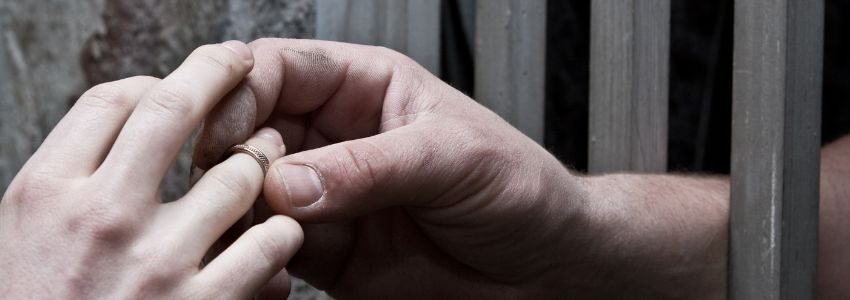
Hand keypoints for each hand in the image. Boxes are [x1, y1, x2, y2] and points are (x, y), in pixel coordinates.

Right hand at [0, 41, 301, 298]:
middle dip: (215, 73)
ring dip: (262, 161)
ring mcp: (156, 263)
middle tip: (241, 64)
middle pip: (171, 111)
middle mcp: (100, 217)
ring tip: (272, 161)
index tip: (176, 87)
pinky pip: (270, 243)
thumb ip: (70, 189)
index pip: (109, 102)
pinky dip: (281, 233)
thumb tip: (126, 135)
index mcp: (45, 195)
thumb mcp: (21, 243)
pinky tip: (277, 237)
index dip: (153, 85)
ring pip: (237, 174)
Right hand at [192, 39, 586, 297]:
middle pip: (251, 130)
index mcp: (367, 88)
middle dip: (232, 157)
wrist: (545, 268)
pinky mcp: (327, 250)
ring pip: (251, 193)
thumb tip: (289, 181)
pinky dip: (257, 259)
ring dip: (239, 213)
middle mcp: (338, 138)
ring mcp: (328, 196)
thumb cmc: (520, 190)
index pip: (281, 69)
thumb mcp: (453, 160)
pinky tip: (269, 268)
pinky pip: (271, 249)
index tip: (225, 132)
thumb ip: (370, 167)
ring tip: (252, 233)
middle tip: (236, 188)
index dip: (241, 92)